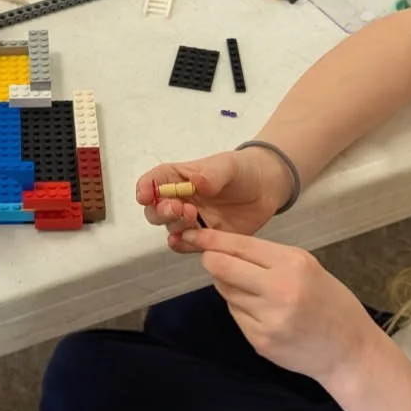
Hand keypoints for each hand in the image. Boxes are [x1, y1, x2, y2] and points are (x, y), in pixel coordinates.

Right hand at [137, 146, 291, 249]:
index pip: (153, 181)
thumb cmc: (243, 170)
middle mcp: (179, 200)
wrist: (267, 188)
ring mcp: (191, 220)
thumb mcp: (228, 165)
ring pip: (170, 227)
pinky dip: (183, 245)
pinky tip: (184, 241)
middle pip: (156, 209)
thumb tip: (197, 182)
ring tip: (192, 217)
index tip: (144, 195)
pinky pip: (187, 245)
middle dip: (161, 211)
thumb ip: (212, 174)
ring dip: (175, 225)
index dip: (145, 188)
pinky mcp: (205, 237)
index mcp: (178, 177)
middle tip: (178, 208)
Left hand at [188, 227, 383, 383]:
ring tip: (258, 293)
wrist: (349, 349)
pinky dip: (243, 311)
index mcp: (293, 264)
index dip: (211, 240)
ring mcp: (268, 318)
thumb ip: (267, 258)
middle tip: (211, 260)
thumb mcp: (307, 268)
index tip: (193, 235)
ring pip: (226, 292)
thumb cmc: (330, 303)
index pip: (239, 245)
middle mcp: (278, 290)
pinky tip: (265, 315)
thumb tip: (223, 250)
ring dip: (231, 288)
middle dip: (210, 260)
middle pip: (221, 267)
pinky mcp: (259, 340)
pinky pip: (236, 315)